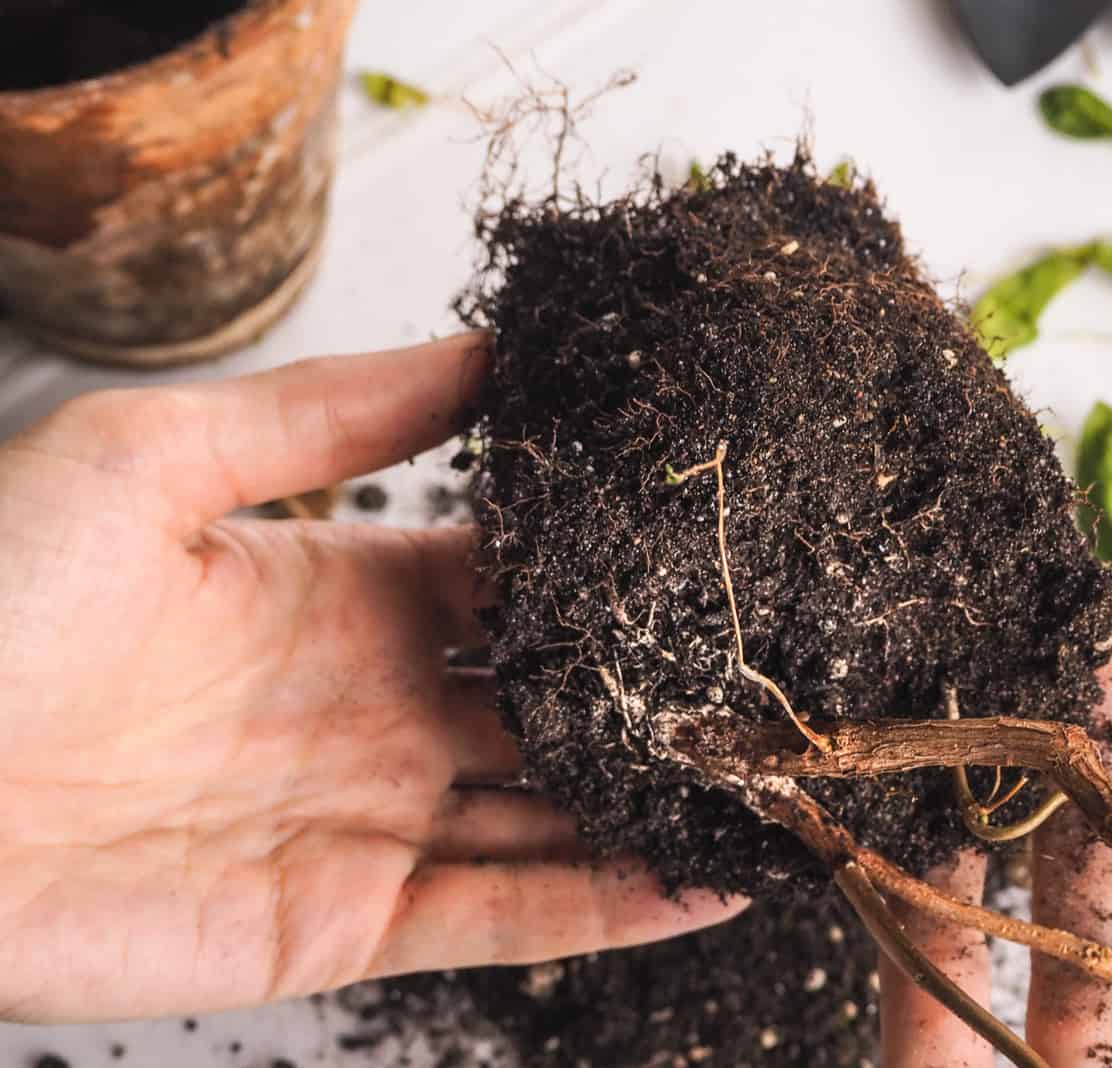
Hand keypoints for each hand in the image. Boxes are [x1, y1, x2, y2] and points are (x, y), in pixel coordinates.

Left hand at [0, 336, 741, 1023]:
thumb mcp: (161, 456)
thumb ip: (338, 410)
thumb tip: (488, 344)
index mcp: (338, 595)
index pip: (509, 585)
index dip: (601, 575)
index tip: (705, 553)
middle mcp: (372, 712)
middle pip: (550, 707)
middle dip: (653, 697)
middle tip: (771, 681)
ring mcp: (365, 823)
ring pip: (551, 817)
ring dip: (658, 804)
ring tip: (777, 786)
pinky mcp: (341, 926)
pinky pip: (504, 914)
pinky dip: (611, 904)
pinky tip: (709, 877)